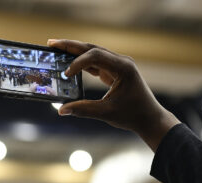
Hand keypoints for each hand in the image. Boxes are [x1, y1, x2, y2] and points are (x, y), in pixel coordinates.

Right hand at [47, 39, 179, 150]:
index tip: (66, 74)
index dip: (78, 63)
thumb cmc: (133, 115)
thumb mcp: (106, 113)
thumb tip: (62, 110)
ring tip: (56, 48)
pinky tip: (68, 62)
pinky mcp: (114, 72)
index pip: (96, 56)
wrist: (149, 118)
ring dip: (75, 51)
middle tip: (51, 43)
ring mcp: (118, 65)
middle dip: (71, 46)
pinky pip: (95, 62)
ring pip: (93, 53)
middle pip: (92, 48)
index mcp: (123, 68)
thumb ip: (83, 110)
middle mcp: (121, 62)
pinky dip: (81, 62)